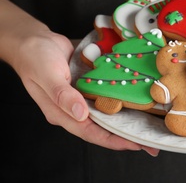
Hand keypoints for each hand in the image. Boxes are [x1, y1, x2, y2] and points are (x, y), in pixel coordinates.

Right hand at [11, 29, 159, 155]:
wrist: (36, 39)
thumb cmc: (36, 58)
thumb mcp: (48, 75)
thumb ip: (62, 95)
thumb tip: (80, 114)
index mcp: (62, 113)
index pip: (90, 132)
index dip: (113, 140)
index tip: (134, 144)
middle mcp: (74, 108)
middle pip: (103, 126)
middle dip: (125, 135)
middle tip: (149, 141)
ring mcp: (83, 96)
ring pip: (107, 112)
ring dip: (127, 118)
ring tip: (149, 122)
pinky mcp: (89, 85)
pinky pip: (107, 94)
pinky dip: (121, 97)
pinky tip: (137, 97)